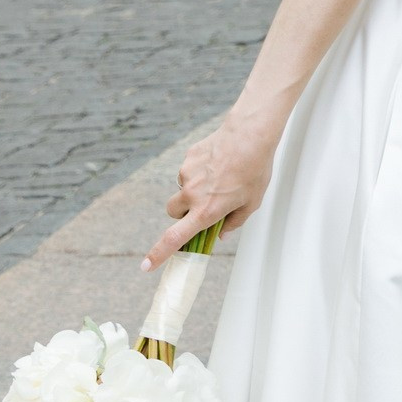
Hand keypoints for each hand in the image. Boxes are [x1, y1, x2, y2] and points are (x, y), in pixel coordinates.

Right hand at [143, 117, 277, 270]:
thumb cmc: (255, 171)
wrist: (250, 135)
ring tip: (220, 177)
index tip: (146, 266)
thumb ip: (234, 222)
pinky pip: (189, 171)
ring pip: (182, 189)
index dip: (158, 254)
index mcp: (206, 211)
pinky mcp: (188, 158)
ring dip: (194, 190)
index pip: (174, 238)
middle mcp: (192, 195)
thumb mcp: (251, 203)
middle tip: (202, 206)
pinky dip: (199, 171)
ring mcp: (187, 175)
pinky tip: (218, 162)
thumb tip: (220, 234)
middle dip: (182, 213)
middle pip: (172, 212)